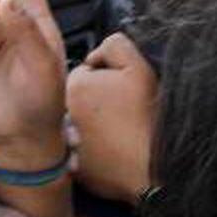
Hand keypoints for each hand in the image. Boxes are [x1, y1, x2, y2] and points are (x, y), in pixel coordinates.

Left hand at [67, 33, 157, 205]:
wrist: (154, 166)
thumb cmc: (147, 117)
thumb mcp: (138, 67)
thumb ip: (114, 46)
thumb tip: (96, 55)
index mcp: (74, 87)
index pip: (86, 73)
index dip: (109, 80)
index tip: (123, 93)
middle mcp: (62, 116)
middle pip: (80, 100)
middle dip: (98, 103)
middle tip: (124, 113)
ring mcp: (65, 146)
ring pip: (81, 126)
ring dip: (95, 127)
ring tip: (122, 134)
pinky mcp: (74, 170)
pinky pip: (83, 154)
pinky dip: (96, 152)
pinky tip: (117, 152)